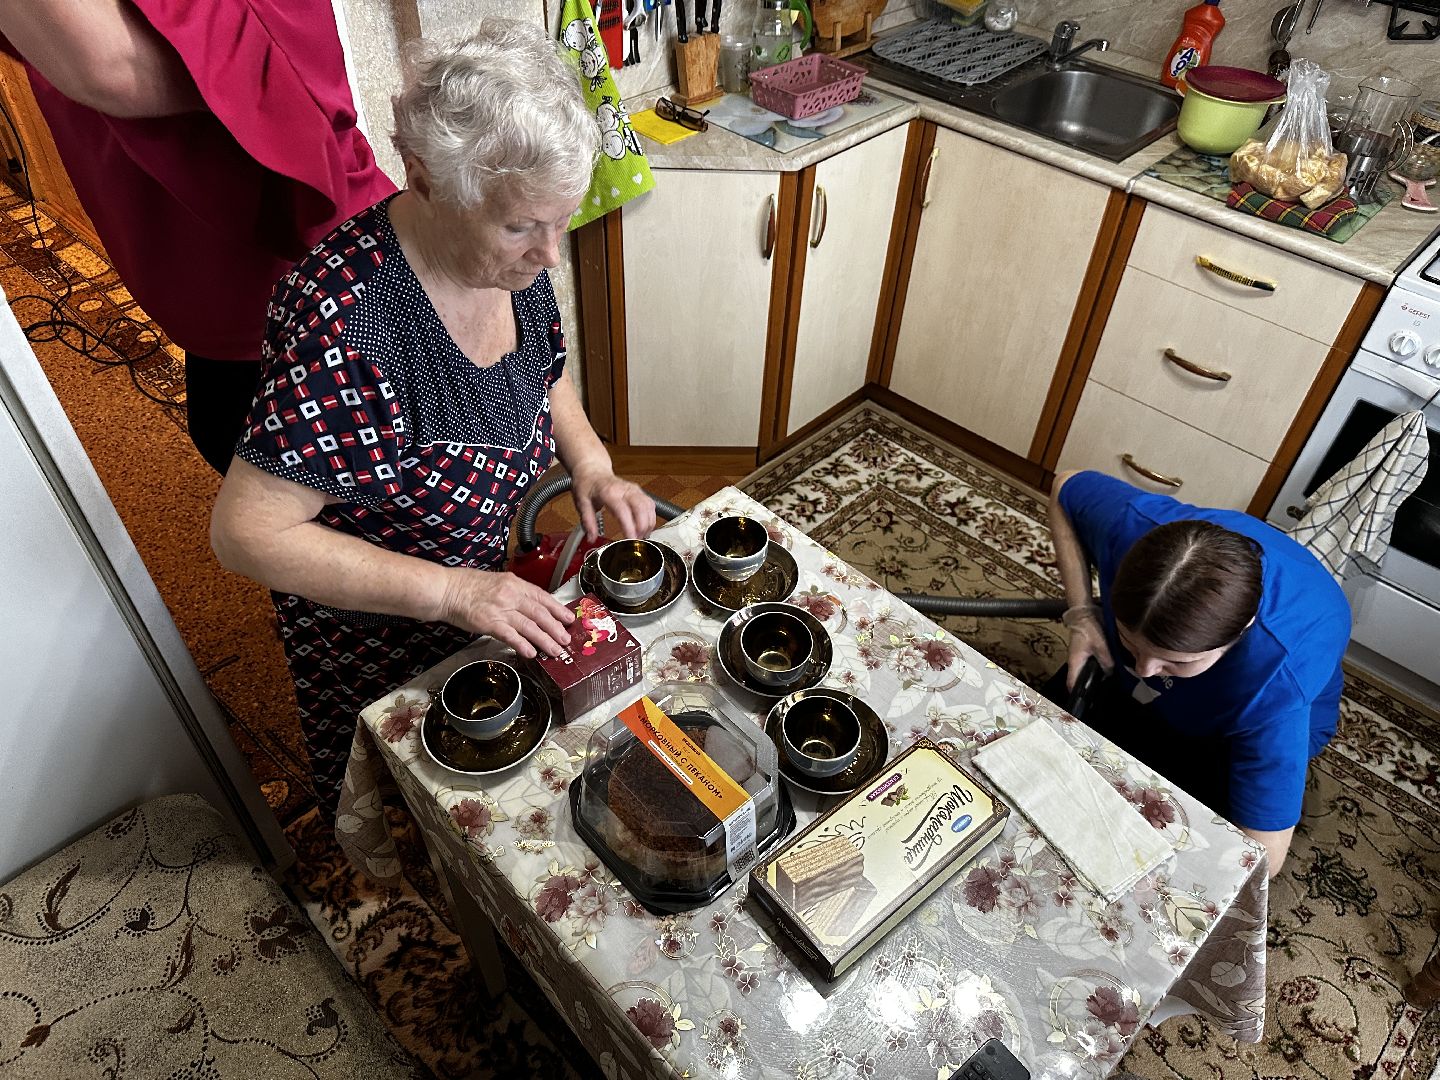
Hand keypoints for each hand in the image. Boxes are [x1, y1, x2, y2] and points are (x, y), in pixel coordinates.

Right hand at [438, 569, 575, 658]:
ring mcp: (500, 609)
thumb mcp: (496, 581)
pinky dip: (523, 645)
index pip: (542, 597)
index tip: (569, 618)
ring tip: (555, 650)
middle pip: (540, 613)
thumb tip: (530, 606)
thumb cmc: (467, 585)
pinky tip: (531, 653)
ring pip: (530, 626)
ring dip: (545, 640)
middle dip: (556, 628)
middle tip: (566, 639)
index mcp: (514, 583)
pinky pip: (511, 636)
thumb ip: (514, 592)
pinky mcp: (489, 623)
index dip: (557, 609)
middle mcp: (510, 595)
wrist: (445, 589)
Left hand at [570, 463, 656, 541]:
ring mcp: (634, 489)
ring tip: (640, 537)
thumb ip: (588, 521)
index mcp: (609, 492)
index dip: (629, 526)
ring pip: (648, 507)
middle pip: (641, 508)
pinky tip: (645, 528)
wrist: (593, 471)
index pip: (623, 510)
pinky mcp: (639, 492)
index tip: (631, 539)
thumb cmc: (588, 485)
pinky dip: (650, 518)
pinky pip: (650, 505)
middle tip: (636, 541)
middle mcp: (625, 489)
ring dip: (648, 524)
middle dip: (642, 527)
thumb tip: (591, 538)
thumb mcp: (581, 503)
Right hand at [1065, 610, 1113, 688]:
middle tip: (1104, 694)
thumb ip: (1106, 660)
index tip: (1086, 701)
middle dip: (1090, 687)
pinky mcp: (1087, 651)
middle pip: (1081, 679)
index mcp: (1075, 662)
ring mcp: (1081, 656)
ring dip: (1096, 676)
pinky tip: (1111, 668)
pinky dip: (1100, 667)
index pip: (1072, 683)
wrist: (1085, 612)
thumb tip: (1110, 672)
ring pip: (1088, 671)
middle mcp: (1076, 661)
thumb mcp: (1100, 644)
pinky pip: (1093, 663)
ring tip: (1110, 683)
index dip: (1078, 694)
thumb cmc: (1088, 627)